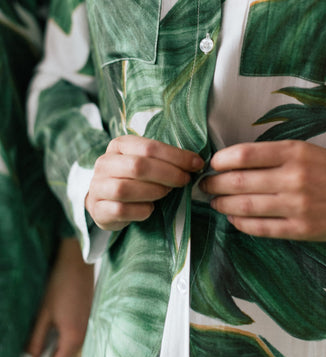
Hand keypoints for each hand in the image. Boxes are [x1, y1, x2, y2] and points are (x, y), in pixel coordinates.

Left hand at [26, 237, 93, 356]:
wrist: (78, 262)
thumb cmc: (61, 284)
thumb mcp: (44, 313)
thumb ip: (37, 340)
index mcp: (72, 336)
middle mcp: (83, 335)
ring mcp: (88, 326)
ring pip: (72, 352)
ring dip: (58, 354)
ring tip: (42, 346)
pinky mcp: (88, 318)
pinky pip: (77, 340)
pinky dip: (65, 343)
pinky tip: (54, 333)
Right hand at [86, 135, 203, 229]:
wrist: (105, 201)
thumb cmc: (133, 178)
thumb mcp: (146, 162)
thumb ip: (164, 159)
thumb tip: (196, 162)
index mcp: (119, 145)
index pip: (149, 147)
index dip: (176, 156)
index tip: (197, 164)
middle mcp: (104, 163)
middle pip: (138, 166)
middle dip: (168, 174)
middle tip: (185, 180)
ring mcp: (97, 186)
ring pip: (125, 188)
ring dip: (153, 191)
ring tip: (166, 193)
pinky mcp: (97, 209)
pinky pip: (120, 210)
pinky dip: (140, 211)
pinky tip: (150, 210)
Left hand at [201, 140, 325, 241]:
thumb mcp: (303, 150)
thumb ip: (271, 155)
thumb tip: (231, 162)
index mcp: (293, 152)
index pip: (244, 155)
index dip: (220, 160)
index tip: (211, 164)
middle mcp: (294, 177)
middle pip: (239, 181)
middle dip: (214, 184)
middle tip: (205, 185)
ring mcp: (297, 205)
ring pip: (245, 206)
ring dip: (223, 204)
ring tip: (215, 202)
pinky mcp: (301, 229)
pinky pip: (260, 228)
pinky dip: (241, 223)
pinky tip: (234, 218)